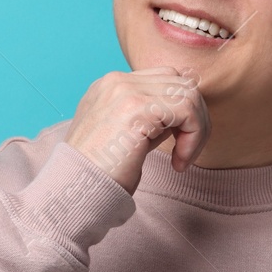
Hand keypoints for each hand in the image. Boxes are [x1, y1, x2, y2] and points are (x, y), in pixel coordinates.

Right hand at [64, 67, 208, 192]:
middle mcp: (116, 81)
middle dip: (195, 119)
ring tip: (184, 159)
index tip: (179, 144)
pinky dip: (194, 138)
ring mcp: (125, 90)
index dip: (182, 110)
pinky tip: (179, 162)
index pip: (165, 79)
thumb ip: (152, 119)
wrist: (74, 192)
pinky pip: (187, 110)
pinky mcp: (136, 107)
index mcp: (110, 86)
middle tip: (187, 152)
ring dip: (197, 130)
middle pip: (180, 82)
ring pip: (188, 94)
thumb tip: (186, 113)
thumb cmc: (100, 174)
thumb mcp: (126, 137)